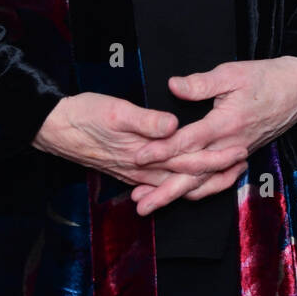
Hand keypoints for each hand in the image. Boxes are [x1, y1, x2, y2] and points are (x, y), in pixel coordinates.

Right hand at [31, 91, 249, 192]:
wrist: (53, 128)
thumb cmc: (84, 115)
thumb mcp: (115, 111)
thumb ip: (146, 120)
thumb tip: (174, 125)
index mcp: (144, 154)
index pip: (189, 159)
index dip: (216, 156)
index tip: (239, 150)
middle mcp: (142, 169)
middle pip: (187, 177)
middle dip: (217, 173)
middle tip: (243, 166)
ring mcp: (135, 173)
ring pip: (175, 183)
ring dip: (201, 180)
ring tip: (225, 174)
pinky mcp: (127, 169)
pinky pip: (160, 183)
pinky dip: (178, 184)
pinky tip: (185, 182)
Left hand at [128, 56, 296, 214]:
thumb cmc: (265, 77)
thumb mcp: (232, 73)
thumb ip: (201, 83)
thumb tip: (172, 86)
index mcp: (225, 124)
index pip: (187, 142)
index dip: (161, 150)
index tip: (138, 157)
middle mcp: (230, 145)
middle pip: (192, 174)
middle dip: (164, 191)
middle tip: (139, 204)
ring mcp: (237, 154)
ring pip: (204, 182)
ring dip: (177, 196)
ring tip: (152, 205)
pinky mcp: (241, 156)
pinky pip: (221, 181)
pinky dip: (202, 191)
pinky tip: (185, 196)